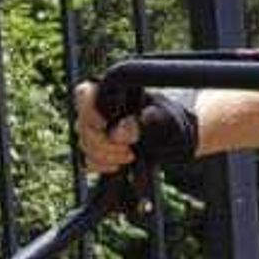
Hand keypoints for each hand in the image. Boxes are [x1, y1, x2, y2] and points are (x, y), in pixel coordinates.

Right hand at [73, 80, 198, 175]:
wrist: (175, 141)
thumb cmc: (171, 122)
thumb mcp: (167, 118)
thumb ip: (148, 119)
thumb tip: (123, 129)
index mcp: (113, 92)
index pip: (84, 94)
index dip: (88, 111)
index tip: (104, 125)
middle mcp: (100, 110)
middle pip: (82, 125)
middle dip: (103, 142)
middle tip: (129, 149)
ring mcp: (97, 131)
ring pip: (85, 144)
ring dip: (105, 155)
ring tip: (130, 156)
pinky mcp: (99, 150)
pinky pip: (87, 160)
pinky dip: (101, 166)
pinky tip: (118, 166)